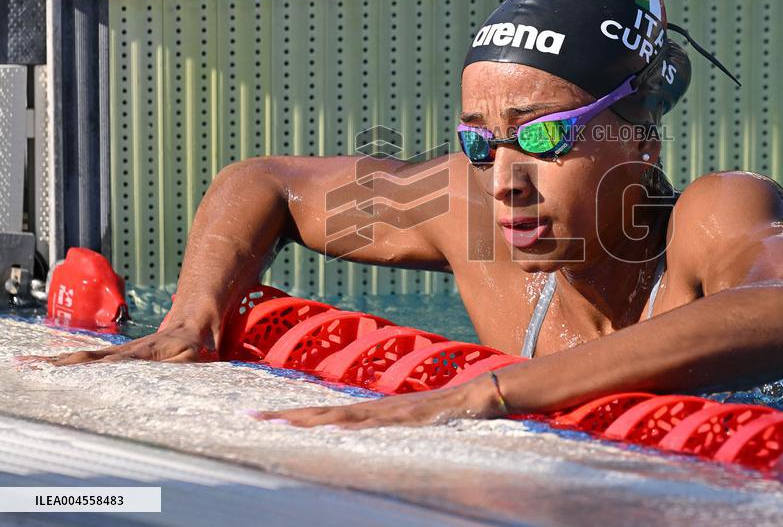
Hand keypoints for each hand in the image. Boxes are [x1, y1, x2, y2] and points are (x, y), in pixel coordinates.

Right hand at [15, 319, 218, 365]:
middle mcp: (126, 351)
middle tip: (31, 368)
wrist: (197, 320)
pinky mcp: (121, 354)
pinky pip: (92, 358)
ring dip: (57, 362)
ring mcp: (122, 351)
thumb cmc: (197, 343)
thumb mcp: (196, 357)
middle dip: (60, 365)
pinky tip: (52, 364)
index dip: (87, 368)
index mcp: (141, 354)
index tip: (64, 373)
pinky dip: (69, 361)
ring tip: (29, 365)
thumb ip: (181, 367)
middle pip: (88, 359)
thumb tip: (164, 375)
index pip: (109, 362)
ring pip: (85, 357)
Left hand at [255, 374, 506, 428]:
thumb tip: (358, 439)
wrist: (482, 394)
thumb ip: (386, 431)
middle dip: (285, 416)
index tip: (257, 418)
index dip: (290, 416)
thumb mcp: (408, 427)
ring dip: (311, 420)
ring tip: (280, 423)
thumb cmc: (446, 412)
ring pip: (344, 416)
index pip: (322, 413)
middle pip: (322, 412)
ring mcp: (392, 413)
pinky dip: (356, 426)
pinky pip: (379, 424)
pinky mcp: (411, 419)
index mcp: (370, 412)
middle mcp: (375, 409)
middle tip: (249, 418)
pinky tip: (336, 429)